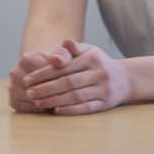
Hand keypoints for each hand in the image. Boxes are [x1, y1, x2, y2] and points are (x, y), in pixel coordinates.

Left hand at [13, 37, 134, 117]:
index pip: (64, 67)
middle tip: (30, 93)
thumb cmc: (99, 64)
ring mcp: (104, 89)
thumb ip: (73, 48)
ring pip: (75, 96)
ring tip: (38, 103)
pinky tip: (56, 110)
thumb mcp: (89, 50)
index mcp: (92, 58)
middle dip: (46, 88)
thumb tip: (64, 43)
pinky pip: (86, 107)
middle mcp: (99, 73)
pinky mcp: (106, 103)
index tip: (28, 80)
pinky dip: (70, 109)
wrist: (125, 79)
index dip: (44, 74)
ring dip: (54, 100)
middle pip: (68, 82)